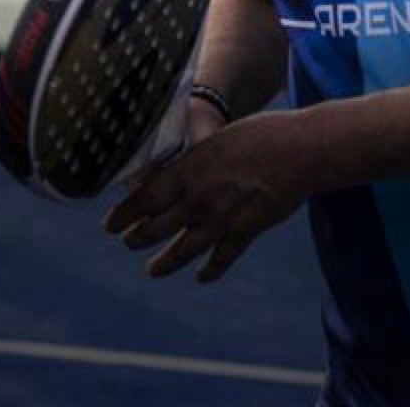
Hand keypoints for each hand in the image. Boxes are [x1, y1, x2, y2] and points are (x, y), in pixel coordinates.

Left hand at [104, 110, 311, 283]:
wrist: (300, 151)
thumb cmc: (261, 134)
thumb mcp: (217, 137)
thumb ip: (194, 159)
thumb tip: (173, 171)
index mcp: (189, 171)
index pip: (144, 200)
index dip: (123, 215)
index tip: (110, 224)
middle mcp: (198, 200)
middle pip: (156, 228)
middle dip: (138, 238)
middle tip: (128, 242)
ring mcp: (221, 220)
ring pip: (183, 250)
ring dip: (164, 263)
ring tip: (152, 270)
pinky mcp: (245, 232)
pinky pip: (221, 259)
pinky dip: (209, 270)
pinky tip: (201, 276)